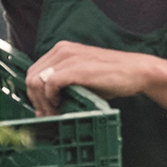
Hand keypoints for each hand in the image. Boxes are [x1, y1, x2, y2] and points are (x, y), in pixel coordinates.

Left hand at [25, 41, 154, 112]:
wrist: (136, 71)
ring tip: (54, 113)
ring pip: (36, 81)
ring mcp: (69, 58)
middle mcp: (62, 50)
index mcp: (62, 50)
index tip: (43, 110)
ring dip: (42, 102)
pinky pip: (50, 83)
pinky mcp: (77, 68)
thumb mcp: (83, 77)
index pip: (33, 72)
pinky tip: (61, 105)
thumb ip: (64, 85)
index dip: (34, 94)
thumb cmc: (112, 77)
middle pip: (30, 77)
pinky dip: (51, 98)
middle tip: (47, 115)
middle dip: (35, 100)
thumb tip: (46, 105)